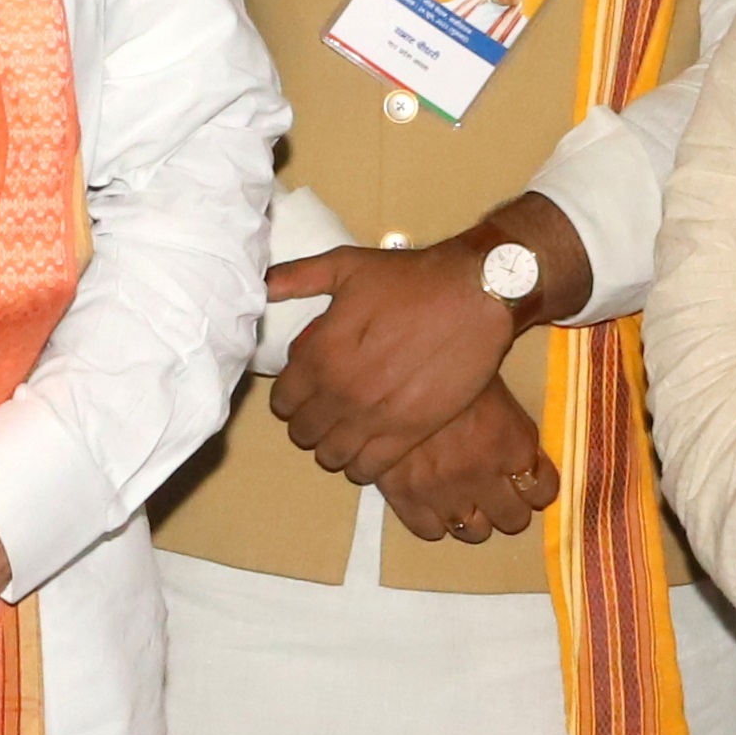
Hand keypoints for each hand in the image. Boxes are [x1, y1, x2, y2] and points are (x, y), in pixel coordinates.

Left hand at [261, 199, 576, 484]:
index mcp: (320, 355)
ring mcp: (374, 417)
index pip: (282, 401)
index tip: (303, 390)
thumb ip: (297, 278)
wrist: (474, 293)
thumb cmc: (410, 278)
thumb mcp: (346, 265)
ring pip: (331, 456)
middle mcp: (341, 391)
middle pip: (303, 432)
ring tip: (346, 430)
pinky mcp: (409, 433)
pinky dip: (361, 464)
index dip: (289, 398)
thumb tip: (261, 286)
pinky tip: (368, 447)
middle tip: (325, 410)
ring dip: (332, 446)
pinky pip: (368, 469)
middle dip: (308, 423)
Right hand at [376, 379, 558, 544]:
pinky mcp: (403, 495)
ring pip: (474, 532)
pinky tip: (432, 502)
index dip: (537, 485)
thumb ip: (515, 425)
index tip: (527, 477)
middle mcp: (481, 473)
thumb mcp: (493, 385)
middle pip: (513, 520)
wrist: (386, 363)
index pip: (543, 490)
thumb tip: (528, 450)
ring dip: (474, 517)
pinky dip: (434, 521)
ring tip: (464, 499)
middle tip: (497, 490)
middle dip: (509, 505)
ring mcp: (441, 489)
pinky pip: (429, 531)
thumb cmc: (445, 363)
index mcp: (510, 442)